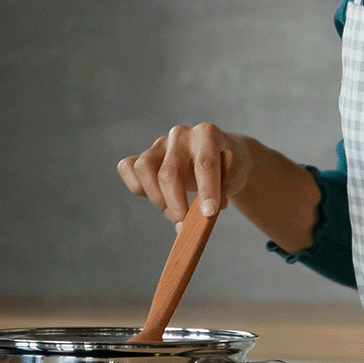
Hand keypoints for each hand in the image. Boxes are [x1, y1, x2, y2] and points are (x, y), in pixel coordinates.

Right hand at [116, 124, 250, 221]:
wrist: (224, 157)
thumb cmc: (229, 169)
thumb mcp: (235, 178)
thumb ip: (221, 192)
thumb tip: (201, 215)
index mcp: (207, 134)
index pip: (205, 163)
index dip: (207, 191)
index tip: (208, 214)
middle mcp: (181, 135)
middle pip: (170, 173)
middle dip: (176, 205)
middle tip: (184, 228)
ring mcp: (160, 143)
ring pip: (144, 168)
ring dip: (157, 198)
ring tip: (172, 213)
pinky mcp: (145, 155)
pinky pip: (128, 167)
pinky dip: (136, 185)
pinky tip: (154, 197)